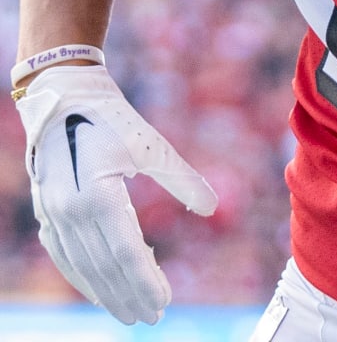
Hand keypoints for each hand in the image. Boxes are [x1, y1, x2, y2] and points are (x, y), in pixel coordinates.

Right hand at [15, 65, 217, 324]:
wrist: (64, 97)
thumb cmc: (114, 119)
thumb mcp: (152, 147)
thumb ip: (182, 180)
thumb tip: (212, 208)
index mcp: (98, 196)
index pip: (126, 253)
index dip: (146, 281)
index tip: (165, 301)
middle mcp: (71, 212)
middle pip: (104, 268)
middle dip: (129, 296)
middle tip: (153, 317)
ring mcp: (53, 215)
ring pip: (82, 266)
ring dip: (106, 292)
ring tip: (131, 311)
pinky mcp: (46, 212)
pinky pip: (64, 255)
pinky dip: (83, 276)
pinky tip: (99, 288)